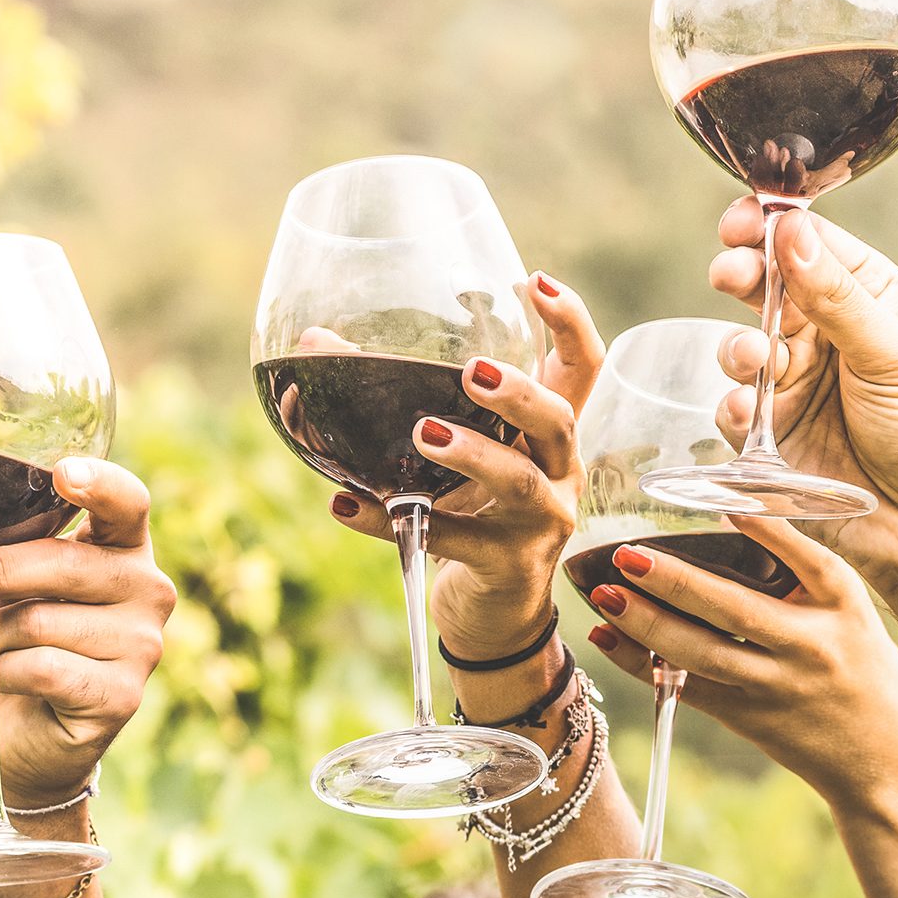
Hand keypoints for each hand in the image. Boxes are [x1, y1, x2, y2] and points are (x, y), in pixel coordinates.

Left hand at [0, 458, 175, 808]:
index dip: (99, 485)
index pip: (127, 504)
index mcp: (125, 550)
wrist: (26, 739)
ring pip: (43, 621)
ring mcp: (144, 644)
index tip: (62, 473)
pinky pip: (42, 669)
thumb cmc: (16, 649)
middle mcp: (149, 589)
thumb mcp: (3, 592)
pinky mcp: (124, 694)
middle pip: (68, 563)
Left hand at [329, 273, 602, 659]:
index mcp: (550, 434)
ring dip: (473, 454)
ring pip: (518, 482)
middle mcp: (558, 472)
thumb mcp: (454, 457)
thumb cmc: (472, 514)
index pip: (583, 368)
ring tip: (423, 432)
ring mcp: (539, 523)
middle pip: (559, 420)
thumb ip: (403, 399)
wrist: (493, 615)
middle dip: (520, 393)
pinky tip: (344, 506)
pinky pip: (448, 541)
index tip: (536, 281)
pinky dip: (389, 522)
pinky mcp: (506, 568)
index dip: (570, 323)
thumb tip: (314, 342)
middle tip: (472, 372)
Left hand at [586, 515, 897, 803]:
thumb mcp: (848, 607)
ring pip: (700, 654)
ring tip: (605, 594)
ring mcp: (773, 687)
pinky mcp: (745, 717)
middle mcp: (808, 647)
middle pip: (734, 612)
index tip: (727, 502)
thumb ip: (800, 562)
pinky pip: (684, 687)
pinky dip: (639, 663)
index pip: (809, 561)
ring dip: (646, 625)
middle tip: (627, 555)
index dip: (769, 532)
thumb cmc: (862, 664)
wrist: (888, 763)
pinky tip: (605, 636)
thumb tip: (733, 507)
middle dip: (676, 582)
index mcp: (840, 607)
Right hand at [710, 196, 897, 601]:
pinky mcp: (766, 434)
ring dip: (737, 348)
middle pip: (762, 287)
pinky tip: (747, 414)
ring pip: (739, 346)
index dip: (769, 227)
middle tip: (729, 274)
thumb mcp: (893, 354)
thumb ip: (835, 297)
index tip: (739, 221)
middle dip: (739, 276)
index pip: (808, 245)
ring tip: (752, 361)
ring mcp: (791, 383)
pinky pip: (731, 408)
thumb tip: (790, 229)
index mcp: (866, 298)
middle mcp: (823, 334)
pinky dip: (733, 407)